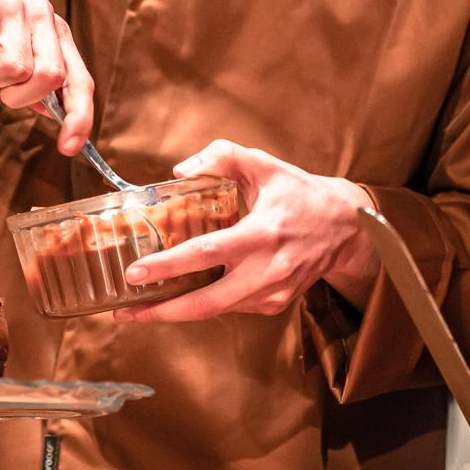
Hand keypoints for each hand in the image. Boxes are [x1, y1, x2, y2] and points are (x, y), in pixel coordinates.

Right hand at [0, 0, 96, 154]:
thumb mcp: (6, 47)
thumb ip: (33, 75)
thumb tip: (54, 111)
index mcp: (52, 26)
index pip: (78, 77)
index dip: (79, 116)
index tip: (70, 148)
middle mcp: (39, 12)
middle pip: (50, 77)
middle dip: (21, 96)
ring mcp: (8, 8)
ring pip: (12, 72)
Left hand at [113, 140, 378, 323]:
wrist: (344, 227)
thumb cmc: (299, 193)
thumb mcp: (264, 163)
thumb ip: (221, 157)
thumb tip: (180, 172)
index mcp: (264, 232)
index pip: (208, 253)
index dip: (169, 265)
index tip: (136, 271)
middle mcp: (268, 268)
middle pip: (208, 302)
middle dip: (162, 311)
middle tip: (125, 309)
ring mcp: (273, 291)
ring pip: (217, 310)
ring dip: (176, 312)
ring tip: (141, 308)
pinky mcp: (275, 303)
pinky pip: (232, 307)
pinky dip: (204, 304)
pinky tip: (181, 297)